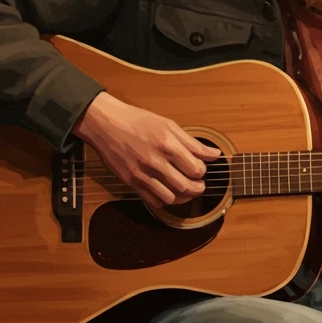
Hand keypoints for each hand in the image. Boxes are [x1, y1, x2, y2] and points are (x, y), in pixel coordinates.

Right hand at [72, 92, 220, 207]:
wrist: (106, 124)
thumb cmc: (138, 121)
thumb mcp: (168, 125)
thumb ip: (192, 143)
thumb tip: (215, 154)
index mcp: (167, 145)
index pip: (196, 169)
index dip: (202, 171)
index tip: (200, 168)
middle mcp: (155, 162)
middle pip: (186, 187)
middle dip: (198, 188)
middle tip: (199, 184)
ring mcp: (142, 174)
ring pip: (171, 198)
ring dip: (182, 197)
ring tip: (184, 190)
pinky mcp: (131, 183)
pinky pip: (154, 201)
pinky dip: (165, 200)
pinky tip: (167, 192)